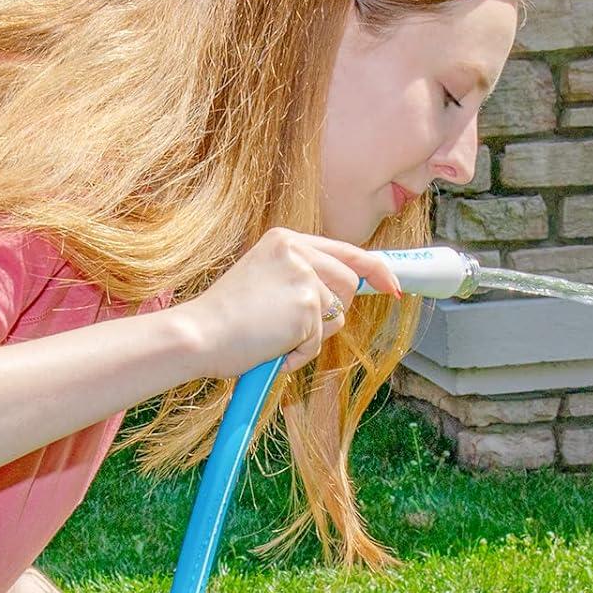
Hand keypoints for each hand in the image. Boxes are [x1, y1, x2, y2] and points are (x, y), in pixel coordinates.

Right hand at [172, 227, 402, 379]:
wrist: (199, 334)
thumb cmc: (225, 318)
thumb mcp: (264, 280)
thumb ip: (302, 278)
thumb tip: (345, 295)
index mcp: (286, 240)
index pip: (347, 251)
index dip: (375, 271)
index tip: (393, 286)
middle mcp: (298, 251)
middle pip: (349, 285)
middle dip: (333, 313)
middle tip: (294, 327)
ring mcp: (305, 277)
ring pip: (337, 315)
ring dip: (311, 335)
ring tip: (274, 336)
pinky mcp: (307, 305)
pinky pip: (319, 339)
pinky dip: (299, 352)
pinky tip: (272, 347)